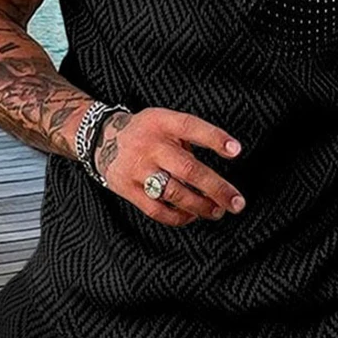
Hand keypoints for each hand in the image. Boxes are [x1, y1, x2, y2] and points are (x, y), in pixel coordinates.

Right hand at [91, 107, 245, 226]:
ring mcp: (137, 168)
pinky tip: (192, 216)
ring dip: (201, 206)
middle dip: (217, 188)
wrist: (100, 137)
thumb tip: (213, 171)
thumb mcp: (163, 120)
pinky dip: (178, 217)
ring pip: (174, 193)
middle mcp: (150, 145)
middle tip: (237, 202)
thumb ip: (186, 139)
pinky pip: (156, 209)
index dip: (214, 138)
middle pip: (188, 169)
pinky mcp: (127, 189)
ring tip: (218, 211)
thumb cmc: (145, 131)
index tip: (236, 150)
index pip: (191, 127)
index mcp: (162, 122)